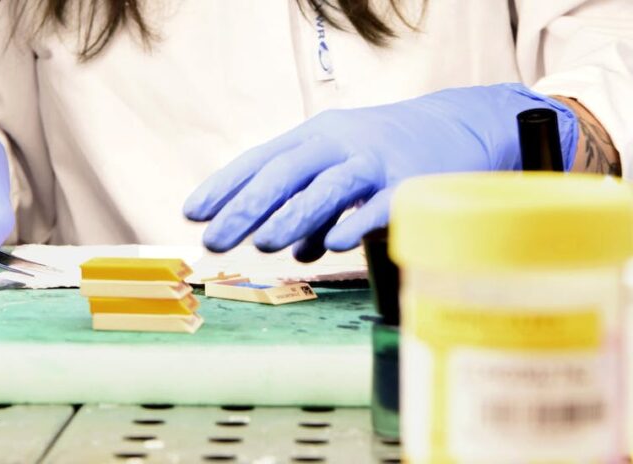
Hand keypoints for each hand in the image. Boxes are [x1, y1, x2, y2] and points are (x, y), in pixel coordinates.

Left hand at [183, 83, 576, 260]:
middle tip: (215, 239)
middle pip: (285, 173)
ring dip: (292, 215)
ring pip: (326, 187)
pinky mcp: (410, 182)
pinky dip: (355, 222)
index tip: (193, 213)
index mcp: (316, 136)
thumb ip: (316, 207)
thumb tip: (295, 250)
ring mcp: (375, 160)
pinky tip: (332, 244)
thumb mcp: (344, 169)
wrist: (461, 126)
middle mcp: (340, 143)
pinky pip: (379, 205)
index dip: (225, 185)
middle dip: (246, 207)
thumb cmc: (389, 153)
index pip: (262, 160)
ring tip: (263, 243)